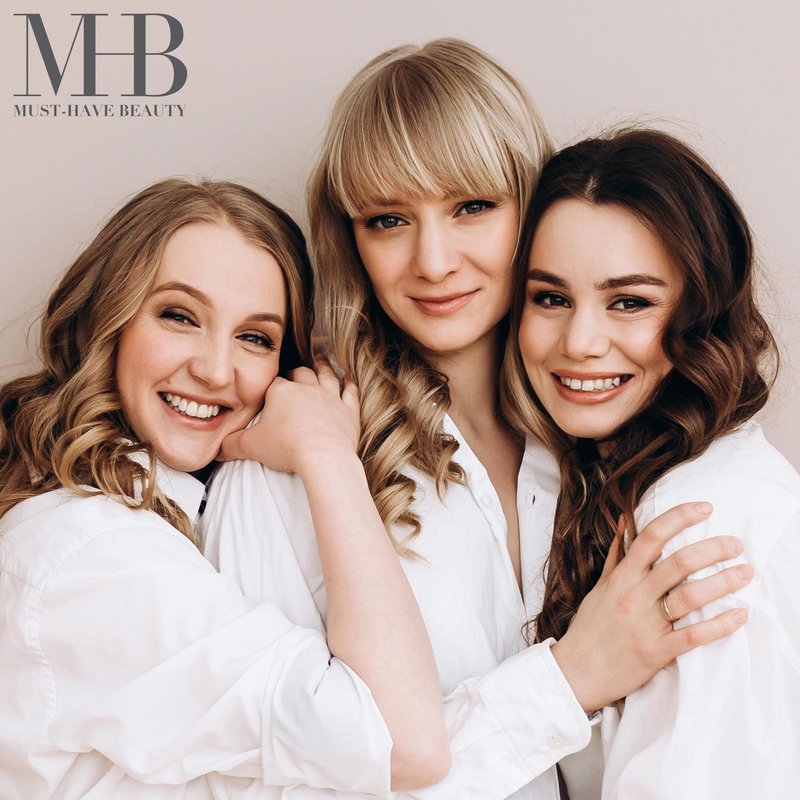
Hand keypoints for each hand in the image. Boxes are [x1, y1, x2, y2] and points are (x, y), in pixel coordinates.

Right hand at [219, 362, 359, 474]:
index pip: (274, 383)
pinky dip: (349, 385)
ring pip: (327, 376)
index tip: (270, 391)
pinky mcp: (347, 411)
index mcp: (281, 391)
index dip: (272, 386)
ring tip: (321, 360)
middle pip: (301, 373)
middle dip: (296, 373)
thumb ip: (232, 445)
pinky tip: (349, 381)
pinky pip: (350, 392)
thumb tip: (218, 449)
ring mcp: (330, 397)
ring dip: (324, 368)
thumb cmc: (286, 448)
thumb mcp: (251, 446)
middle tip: (295, 373)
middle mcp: (307, 388)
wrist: (322, 457)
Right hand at [550, 501, 751, 711]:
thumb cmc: (590, 628)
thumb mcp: (600, 586)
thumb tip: (624, 522)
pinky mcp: (656, 651)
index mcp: (622, 576)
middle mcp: (634, 595)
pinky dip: (720, 625)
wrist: (575, 671)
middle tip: (736, 543)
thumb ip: (616, 555)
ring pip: (690, 596)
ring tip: (745, 573)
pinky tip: (740, 614)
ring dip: (722, 582)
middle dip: (713, 549)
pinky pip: (693, 636)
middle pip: (678, 562)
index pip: (652, 536)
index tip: (705, 508)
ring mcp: (646, 624)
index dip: (680, 517)